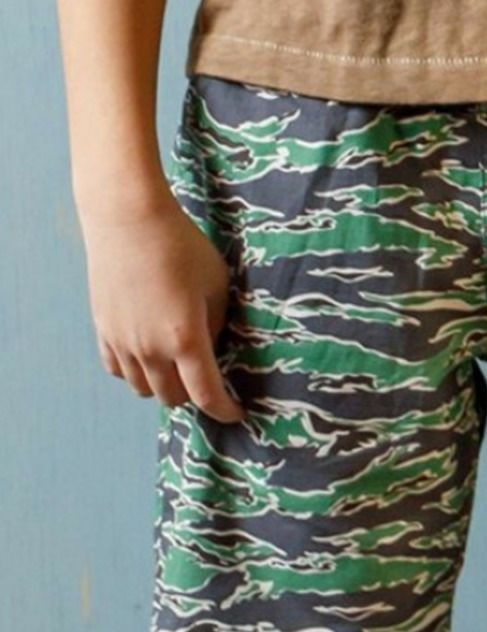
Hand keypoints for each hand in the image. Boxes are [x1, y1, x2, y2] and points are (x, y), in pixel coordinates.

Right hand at [79, 198, 246, 422]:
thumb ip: (216, 328)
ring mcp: (122, 341)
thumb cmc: (181, 247)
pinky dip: (137, 373)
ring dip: (165, 387)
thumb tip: (211, 351)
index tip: (236, 413)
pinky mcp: (103, 328)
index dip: (224, 411)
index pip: (206, 396)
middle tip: (209, 383)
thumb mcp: (217, 288)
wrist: (128, 216)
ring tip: (179, 372)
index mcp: (185, 339)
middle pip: (174, 398)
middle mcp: (150, 348)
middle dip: (196, 397)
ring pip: (144, 389)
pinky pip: (118, 369)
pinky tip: (150, 359)